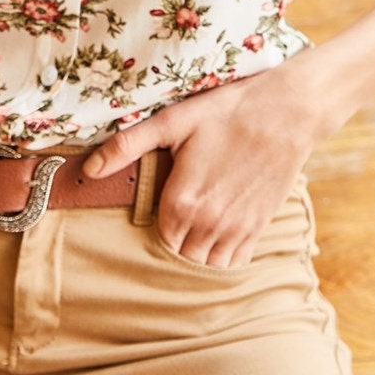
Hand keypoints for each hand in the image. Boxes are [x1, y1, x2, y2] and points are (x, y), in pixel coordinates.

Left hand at [81, 53, 330, 268]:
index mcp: (182, 201)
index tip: (157, 206)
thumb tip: (88, 168)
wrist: (286, 112)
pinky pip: (235, 261)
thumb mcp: (172, 121)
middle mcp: (208, 223)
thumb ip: (128, 145)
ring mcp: (236, 229)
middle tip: (174, 215)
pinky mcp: (259, 227)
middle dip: (174, 241)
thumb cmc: (227, 111)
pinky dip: (224, 255)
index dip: (154, 225)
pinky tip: (219, 230)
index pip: (157, 239)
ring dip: (198, 251)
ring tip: (194, 225)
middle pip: (180, 256)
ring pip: (207, 264)